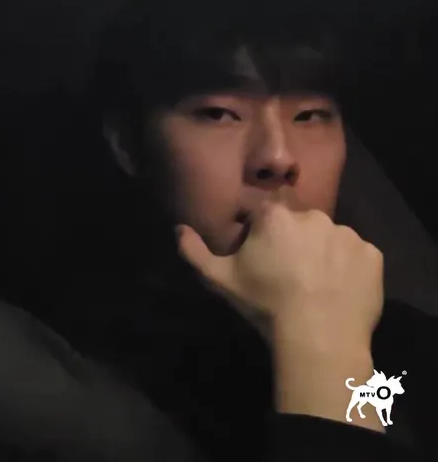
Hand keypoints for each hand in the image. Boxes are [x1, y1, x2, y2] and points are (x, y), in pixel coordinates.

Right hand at [176, 202, 383, 349]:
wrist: (319, 336)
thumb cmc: (265, 304)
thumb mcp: (219, 280)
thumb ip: (194, 251)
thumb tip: (178, 228)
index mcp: (275, 216)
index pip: (263, 215)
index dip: (259, 235)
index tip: (259, 258)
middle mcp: (314, 215)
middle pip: (298, 224)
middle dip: (292, 242)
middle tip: (288, 274)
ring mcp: (347, 235)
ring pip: (329, 239)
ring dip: (322, 253)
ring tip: (316, 285)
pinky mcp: (372, 255)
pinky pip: (356, 256)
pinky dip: (348, 268)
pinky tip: (338, 290)